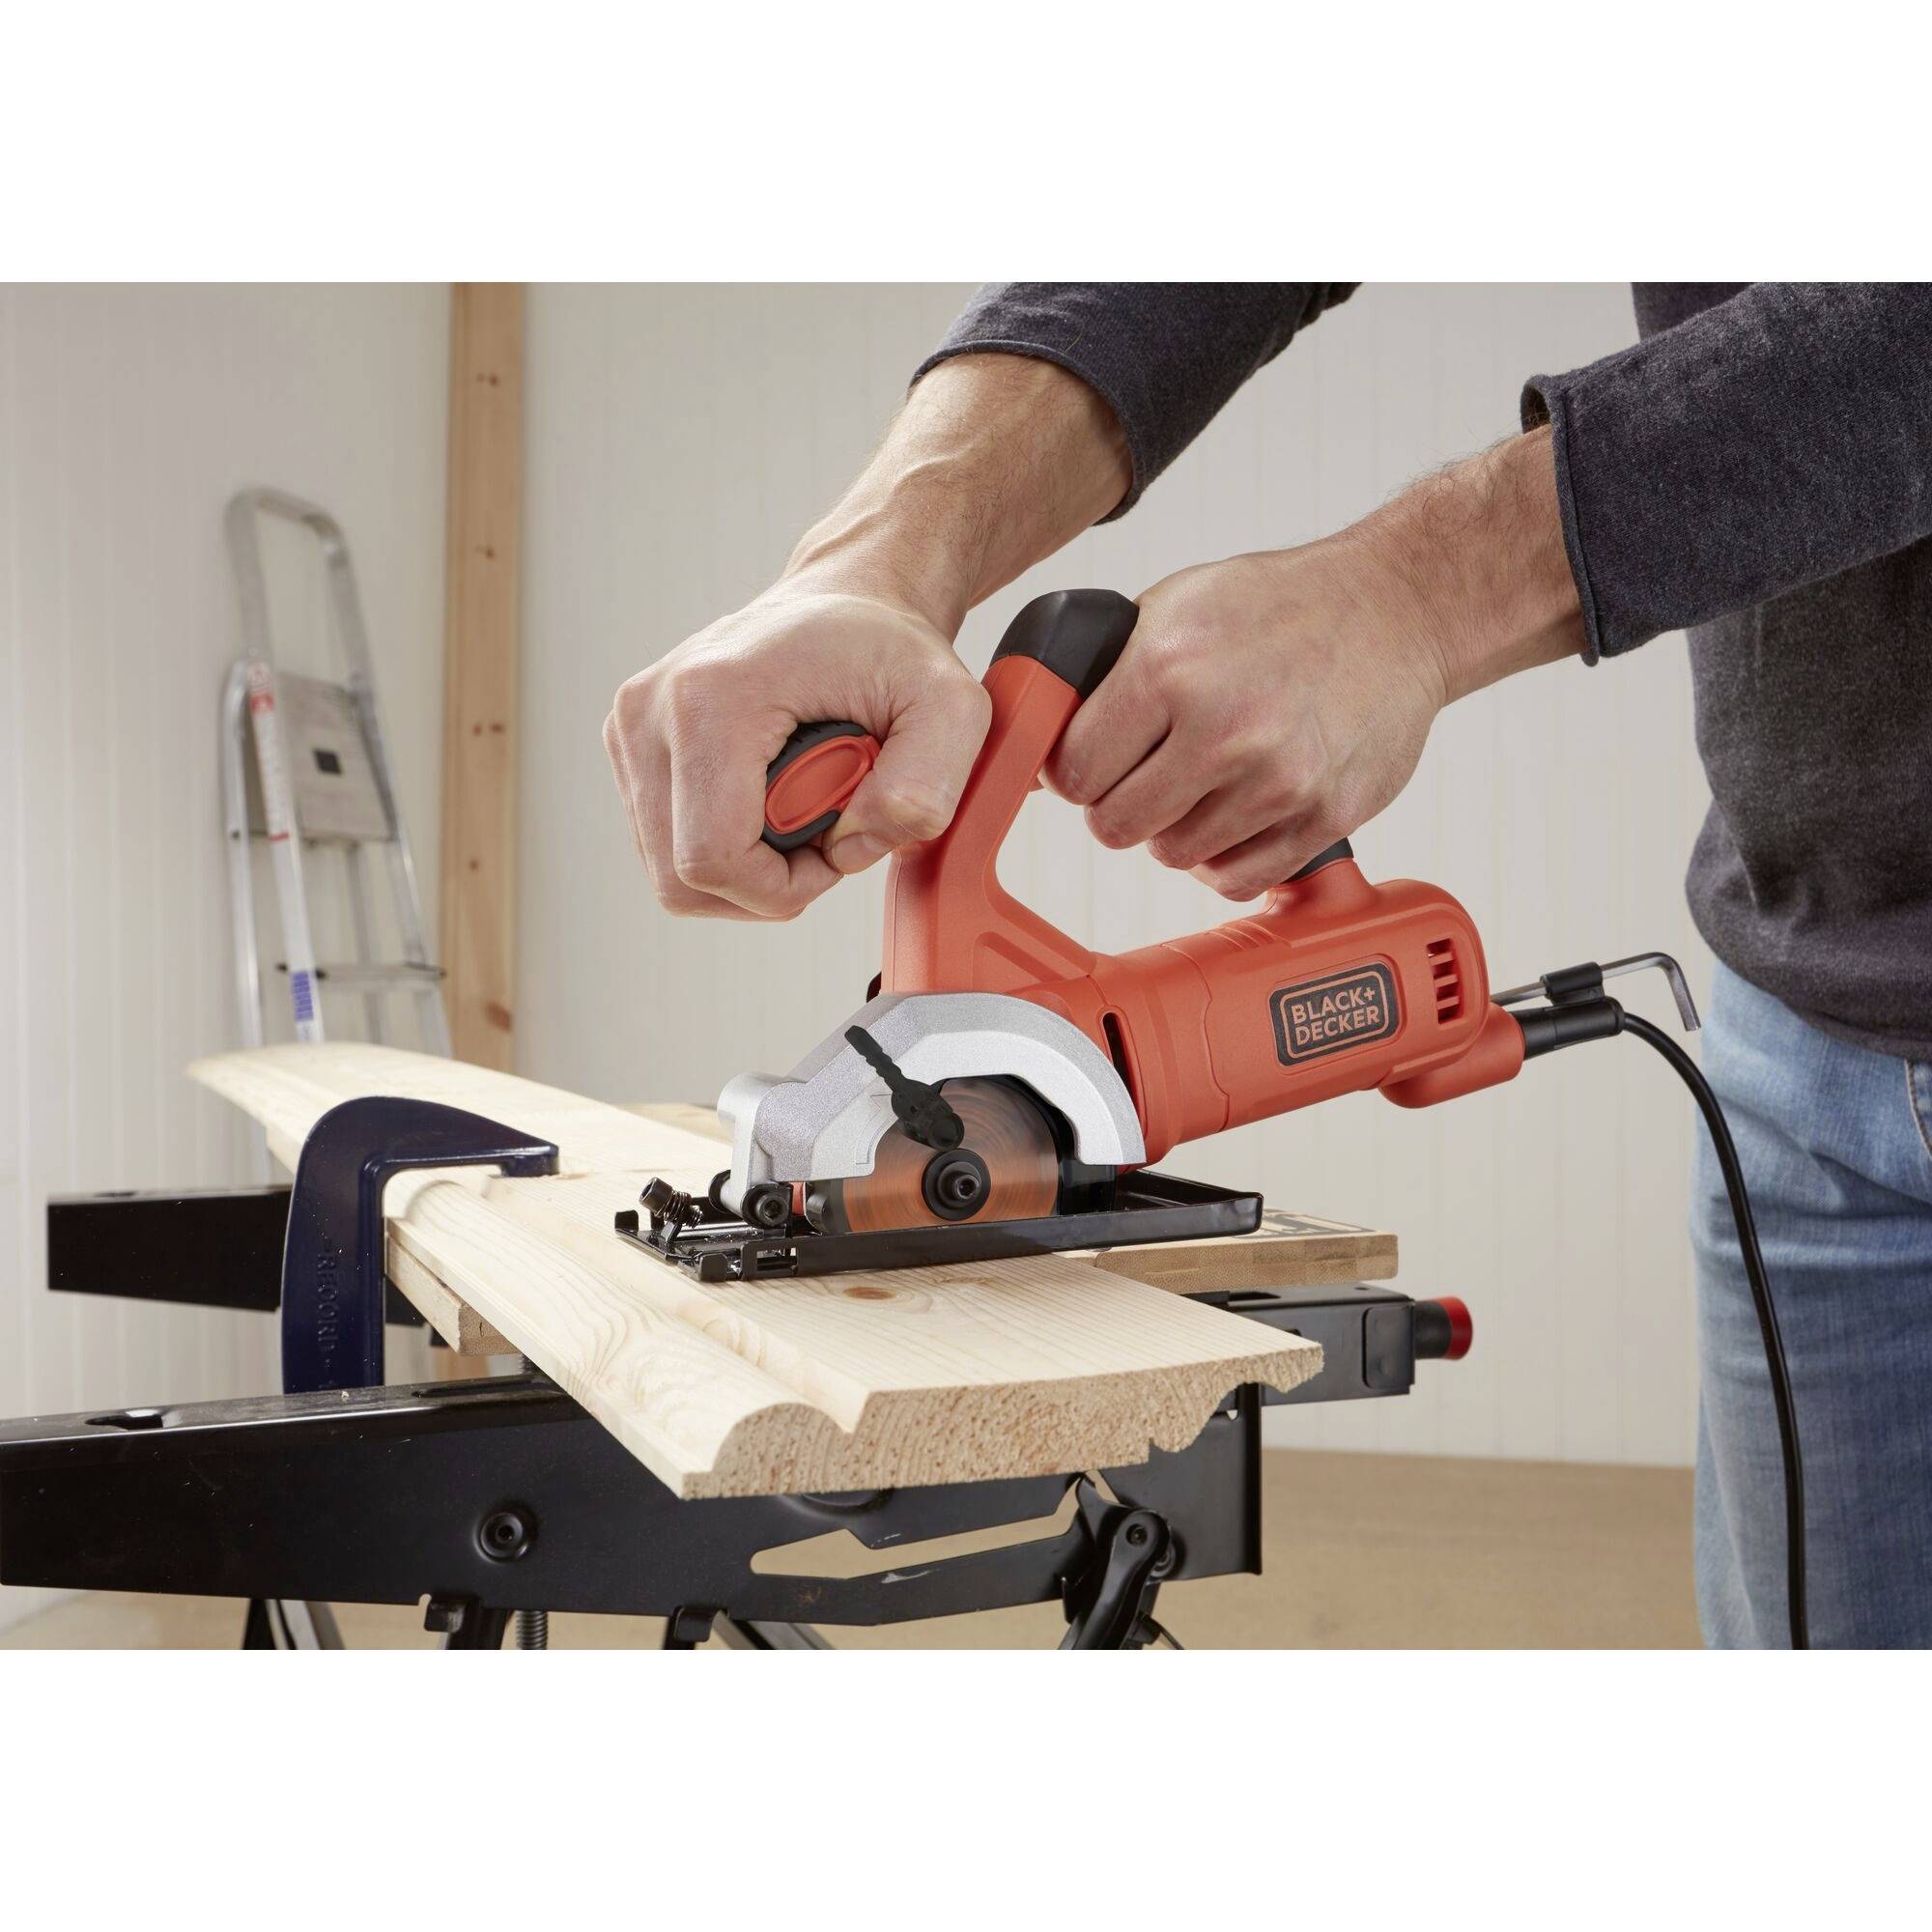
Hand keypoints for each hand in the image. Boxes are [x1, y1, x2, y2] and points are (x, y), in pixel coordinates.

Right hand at [605, 352, 1130, 919]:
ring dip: (747, 868)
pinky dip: (725, 846)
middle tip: (824, 830)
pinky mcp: (629, 743)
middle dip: (766, 881)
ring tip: (801, 809)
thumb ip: (926, 786)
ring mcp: (630, 727)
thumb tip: (857, 843)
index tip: (834, 848)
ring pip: (672, 873)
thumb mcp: (950, 707)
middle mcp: (651, 711)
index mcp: (712, 698)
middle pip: (685, 878)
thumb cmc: (891, 650)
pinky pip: (667, 846)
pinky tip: (768, 800)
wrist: (847, 603)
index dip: (782, 886)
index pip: (714, 859)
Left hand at [1045, 428, 1583, 899]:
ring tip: (1198, 787)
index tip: (1089, 768)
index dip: (1073, 774)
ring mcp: (1277, 780)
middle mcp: (1223, 730)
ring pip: (1173, 856)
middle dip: (1117, 807)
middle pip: (1116, 826)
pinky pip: (1235, 879)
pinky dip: (1223, 859)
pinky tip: (1232, 817)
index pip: (1074, 772)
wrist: (1395, 610)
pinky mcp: (1322, 815)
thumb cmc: (1279, 606)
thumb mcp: (1174, 606)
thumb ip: (1108, 676)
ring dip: (1174, 831)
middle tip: (1140, 781)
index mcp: (1170, 669)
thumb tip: (1044, 749)